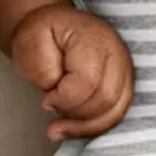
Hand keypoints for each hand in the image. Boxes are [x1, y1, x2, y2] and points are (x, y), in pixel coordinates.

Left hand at [11, 4, 133, 140]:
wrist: (54, 26)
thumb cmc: (41, 33)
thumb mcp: (29, 40)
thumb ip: (42, 67)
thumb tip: (55, 92)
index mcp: (94, 39)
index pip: (88, 82)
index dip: (65, 99)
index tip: (45, 99)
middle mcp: (118, 54)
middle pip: (106, 100)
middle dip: (75, 113)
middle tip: (50, 108)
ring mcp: (125, 70)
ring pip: (114, 112)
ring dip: (84, 126)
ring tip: (57, 128)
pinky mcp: (124, 85)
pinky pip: (115, 115)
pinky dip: (92, 127)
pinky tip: (71, 128)